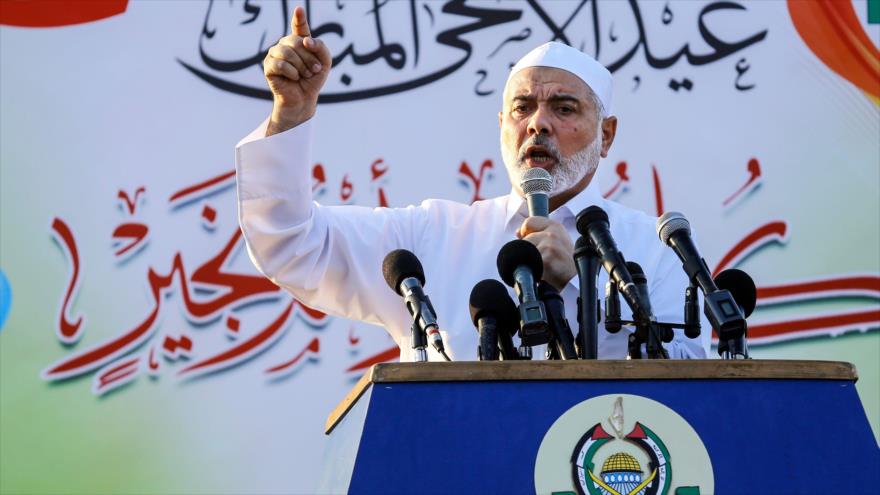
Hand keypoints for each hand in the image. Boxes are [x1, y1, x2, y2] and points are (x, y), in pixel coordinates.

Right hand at [263, 6, 331, 134]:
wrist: (304, 99)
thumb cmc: (313, 80)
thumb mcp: (325, 62)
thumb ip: (321, 47)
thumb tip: (305, 40)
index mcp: (299, 41)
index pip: (299, 27)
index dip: (299, 18)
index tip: (299, 9)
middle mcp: (285, 44)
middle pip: (297, 42)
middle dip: (309, 57)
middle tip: (314, 69)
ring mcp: (274, 54)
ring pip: (287, 52)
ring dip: (301, 66)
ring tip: (305, 75)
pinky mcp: (268, 66)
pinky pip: (280, 64)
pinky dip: (292, 73)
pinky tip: (294, 78)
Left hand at [517, 217, 575, 290]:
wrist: (577, 280)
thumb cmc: (565, 261)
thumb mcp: (557, 241)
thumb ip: (539, 233)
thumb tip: (518, 232)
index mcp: (555, 226)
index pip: (529, 222)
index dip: (525, 233)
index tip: (528, 242)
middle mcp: (553, 234)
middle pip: (524, 240)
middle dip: (528, 252)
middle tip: (541, 260)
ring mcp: (549, 247)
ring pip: (524, 253)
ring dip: (530, 262)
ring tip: (543, 267)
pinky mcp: (546, 261)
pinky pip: (528, 265)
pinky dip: (532, 271)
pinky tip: (543, 273)